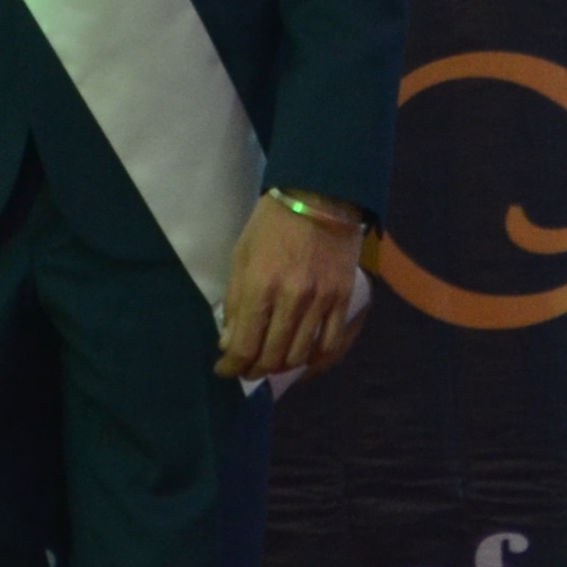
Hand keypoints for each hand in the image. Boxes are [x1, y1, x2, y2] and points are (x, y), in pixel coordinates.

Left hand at [218, 194, 367, 382]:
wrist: (320, 196)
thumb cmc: (272, 223)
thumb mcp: (242, 255)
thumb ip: (235, 301)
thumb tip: (229, 342)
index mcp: (260, 284)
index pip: (244, 345)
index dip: (231, 365)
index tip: (224, 369)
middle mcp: (292, 298)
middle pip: (271, 356)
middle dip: (253, 370)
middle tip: (245, 369)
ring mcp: (321, 301)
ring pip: (299, 355)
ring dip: (280, 367)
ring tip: (269, 363)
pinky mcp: (343, 299)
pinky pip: (330, 345)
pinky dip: (313, 360)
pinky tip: (302, 359)